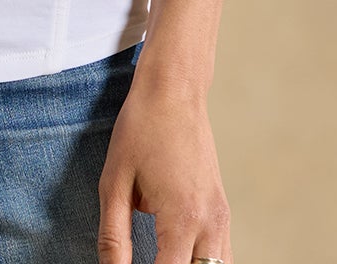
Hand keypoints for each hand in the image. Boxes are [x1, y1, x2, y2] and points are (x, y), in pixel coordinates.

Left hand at [96, 77, 230, 262]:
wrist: (175, 89)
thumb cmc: (141, 129)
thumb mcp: (115, 182)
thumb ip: (114, 237)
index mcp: (182, 218)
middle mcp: (210, 224)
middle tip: (144, 261)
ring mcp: (221, 218)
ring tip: (159, 257)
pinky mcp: (222, 211)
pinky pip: (220, 256)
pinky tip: (175, 257)